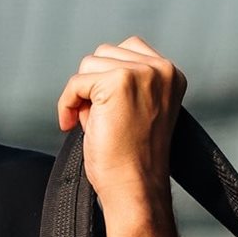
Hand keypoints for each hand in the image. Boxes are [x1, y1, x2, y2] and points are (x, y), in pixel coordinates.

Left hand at [57, 36, 184, 219]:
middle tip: (99, 118)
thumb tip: (90, 67)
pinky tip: (71, 125)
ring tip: (94, 123)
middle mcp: (161, 69)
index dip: (107, 75)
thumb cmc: (133, 159)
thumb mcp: (138, 109)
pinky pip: (76, 82)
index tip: (105, 106)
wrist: (135, 188)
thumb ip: (124, 82)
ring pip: (88, 64)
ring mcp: (141, 73)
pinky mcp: (118, 82)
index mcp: (170, 74)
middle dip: (93, 84)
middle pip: (105, 53)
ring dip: (82, 94)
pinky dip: (67, 104)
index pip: (128, 48)